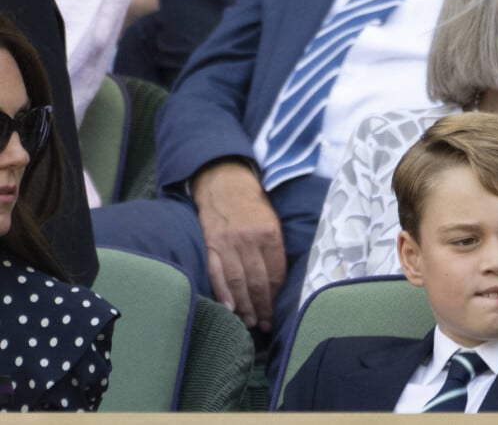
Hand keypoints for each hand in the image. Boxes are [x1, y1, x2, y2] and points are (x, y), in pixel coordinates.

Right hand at [191, 160, 285, 331]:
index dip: (277, 295)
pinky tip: (229, 308)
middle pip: (258, 282)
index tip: (277, 309)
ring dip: (245, 306)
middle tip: (266, 324)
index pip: (276, 272)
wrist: (224, 182)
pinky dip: (222, 292)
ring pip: (238, 282)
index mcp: (269, 234)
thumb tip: (277, 280)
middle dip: (263, 307)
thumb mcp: (272, 220)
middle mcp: (249, 241)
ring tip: (251, 322)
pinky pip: (216, 273)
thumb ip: (274, 248)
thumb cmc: (251, 203)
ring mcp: (228, 244)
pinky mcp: (211, 244)